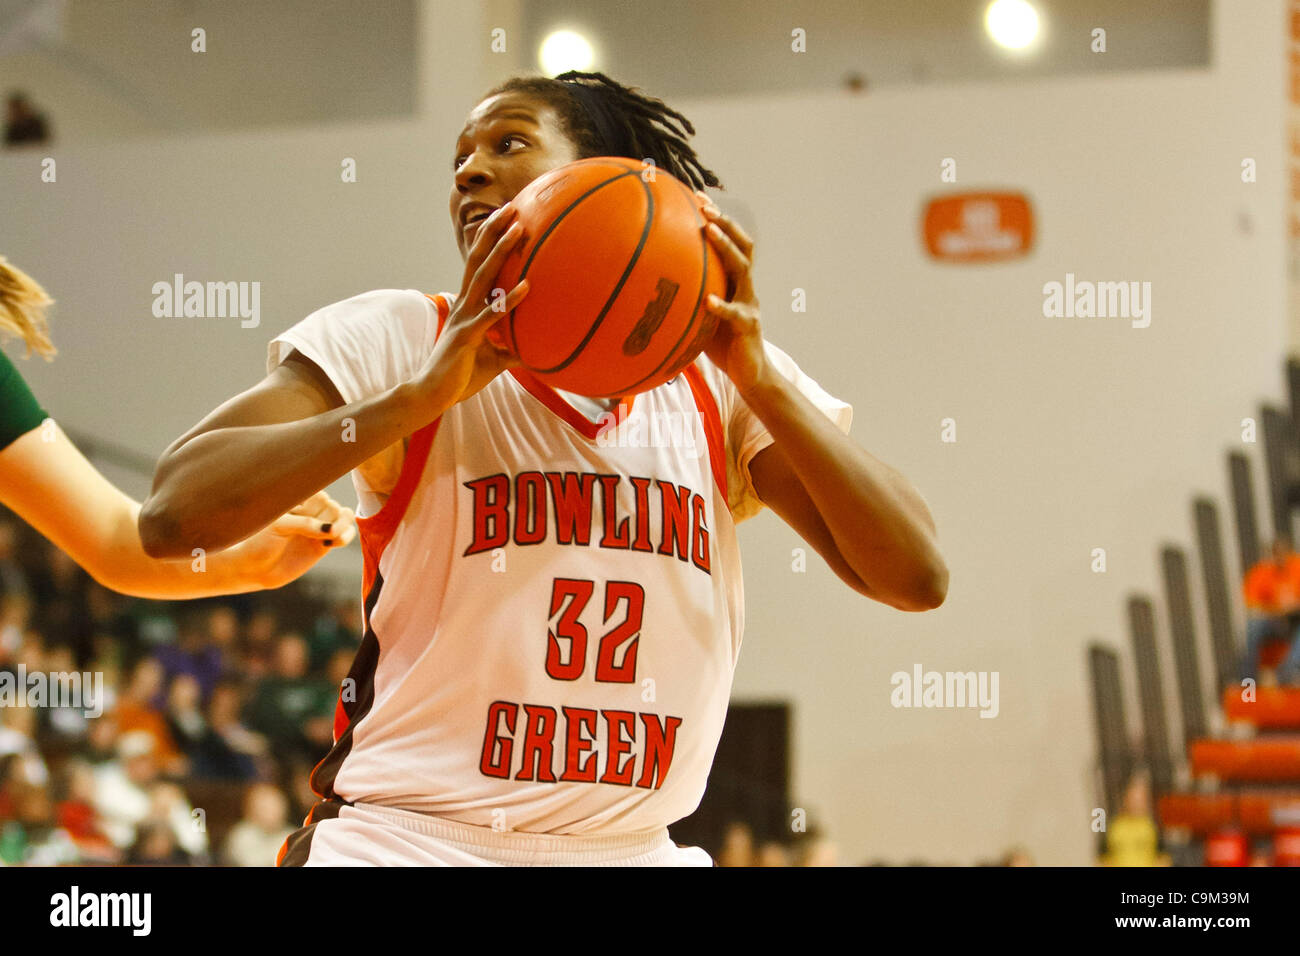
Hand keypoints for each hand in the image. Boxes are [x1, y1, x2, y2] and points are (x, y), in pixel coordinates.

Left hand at [226, 489, 356, 588]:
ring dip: (342, 524)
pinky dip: (345, 537)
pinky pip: (346, 534)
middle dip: (329, 516)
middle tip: (316, 531)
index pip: (318, 493)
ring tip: (330, 536)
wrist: (256, 569)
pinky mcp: (325, 544)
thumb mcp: (277, 527)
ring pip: (344, 516)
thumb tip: (330, 529)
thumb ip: (304, 523)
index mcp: (296, 499)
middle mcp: (310, 510)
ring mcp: (319, 526)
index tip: (302, 515)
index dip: (316, 504)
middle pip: (332, 505)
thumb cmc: (260, 542)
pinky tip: (330, 544)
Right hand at [414, 203, 530, 413]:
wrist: (433, 396)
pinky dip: (509, 300)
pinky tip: (527, 286)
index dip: (490, 240)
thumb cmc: (461, 376)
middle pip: (478, 258)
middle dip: (494, 230)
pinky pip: (491, 315)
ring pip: (484, 276)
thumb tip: (539, 349)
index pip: (479, 264)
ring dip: (501, 250)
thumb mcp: (495, 359)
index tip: (508, 218)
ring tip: (520, 229)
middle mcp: (463, 304)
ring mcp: (463, 318)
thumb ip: (514, 348)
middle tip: (513, 207)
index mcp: (467, 305)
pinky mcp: (466, 337)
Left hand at [697, 192, 769, 395]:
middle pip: (742, 245)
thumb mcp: (700, 316)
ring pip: (743, 268)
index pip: (730, 242)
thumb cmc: (721, 345)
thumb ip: (685, 299)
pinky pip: (735, 313)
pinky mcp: (748, 326)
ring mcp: (749, 305)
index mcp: (734, 283)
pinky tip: (708, 302)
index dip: (718, 219)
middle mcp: (745, 288)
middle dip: (725, 222)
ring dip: (726, 247)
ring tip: (709, 231)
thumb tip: (646, 288)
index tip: (698, 196)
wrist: (749, 374)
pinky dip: (721, 306)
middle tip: (705, 205)